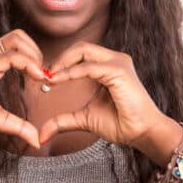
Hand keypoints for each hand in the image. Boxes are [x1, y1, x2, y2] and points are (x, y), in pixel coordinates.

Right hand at [0, 29, 46, 148]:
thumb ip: (18, 126)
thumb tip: (36, 140)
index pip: (17, 46)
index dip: (35, 58)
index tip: (44, 79)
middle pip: (18, 36)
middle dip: (37, 51)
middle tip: (43, 74)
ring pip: (16, 40)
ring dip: (34, 54)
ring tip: (40, 76)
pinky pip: (11, 56)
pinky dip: (28, 63)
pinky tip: (36, 78)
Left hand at [38, 41, 166, 152]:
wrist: (141, 133)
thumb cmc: (120, 123)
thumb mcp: (84, 119)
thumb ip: (63, 121)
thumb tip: (42, 136)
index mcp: (107, 66)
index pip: (80, 53)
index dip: (61, 62)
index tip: (45, 77)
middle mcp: (114, 60)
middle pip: (80, 47)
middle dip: (59, 59)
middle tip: (44, 75)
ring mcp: (118, 63)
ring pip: (83, 51)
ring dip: (62, 62)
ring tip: (49, 77)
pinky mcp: (119, 71)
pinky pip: (89, 67)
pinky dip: (71, 72)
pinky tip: (58, 80)